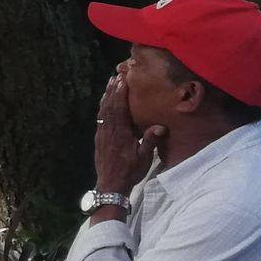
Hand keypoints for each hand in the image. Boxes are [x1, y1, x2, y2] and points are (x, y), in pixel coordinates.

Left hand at [94, 72, 163, 195]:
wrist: (110, 185)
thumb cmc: (129, 171)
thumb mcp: (143, 158)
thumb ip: (150, 141)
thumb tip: (161, 126)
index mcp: (120, 133)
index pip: (119, 108)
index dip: (121, 93)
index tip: (124, 79)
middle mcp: (108, 130)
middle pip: (109, 105)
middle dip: (113, 89)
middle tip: (116, 75)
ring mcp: (102, 134)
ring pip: (103, 110)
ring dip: (107, 96)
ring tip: (110, 83)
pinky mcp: (99, 138)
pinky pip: (100, 118)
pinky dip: (102, 106)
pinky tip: (104, 102)